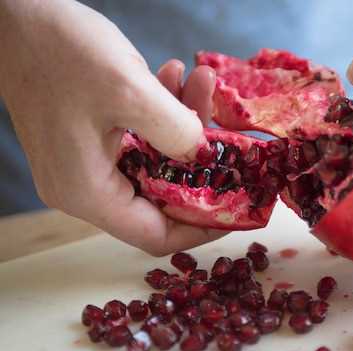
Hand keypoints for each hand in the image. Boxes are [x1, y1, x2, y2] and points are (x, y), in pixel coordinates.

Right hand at [0, 0, 223, 254]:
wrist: (12, 14)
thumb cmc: (60, 51)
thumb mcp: (129, 92)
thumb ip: (177, 132)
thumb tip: (204, 155)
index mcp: (89, 193)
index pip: (157, 235)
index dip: (202, 227)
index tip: (238, 205)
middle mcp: (84, 188)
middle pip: (161, 197)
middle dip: (200, 163)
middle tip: (227, 131)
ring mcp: (84, 164)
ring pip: (154, 162)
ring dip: (183, 126)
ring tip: (201, 83)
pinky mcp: (87, 139)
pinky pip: (137, 139)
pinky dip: (161, 114)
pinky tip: (174, 76)